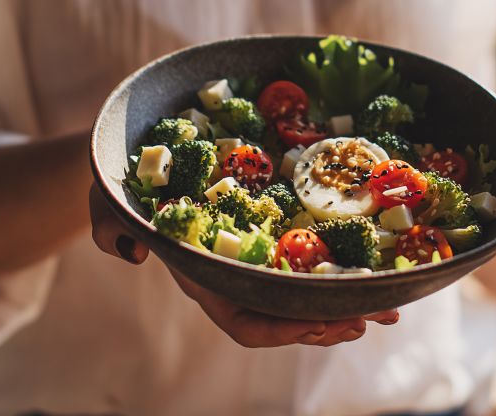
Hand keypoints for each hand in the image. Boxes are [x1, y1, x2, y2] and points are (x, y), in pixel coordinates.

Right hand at [88, 184, 399, 346]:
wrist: (142, 166)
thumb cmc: (124, 189)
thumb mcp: (107, 203)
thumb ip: (110, 227)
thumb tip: (130, 254)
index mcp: (204, 278)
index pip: (242, 322)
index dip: (281, 329)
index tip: (318, 322)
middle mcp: (236, 277)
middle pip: (288, 317)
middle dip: (328, 322)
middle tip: (368, 318)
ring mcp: (258, 258)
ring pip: (309, 294)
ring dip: (348, 304)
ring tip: (388, 307)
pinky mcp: (276, 234)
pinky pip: (315, 260)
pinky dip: (346, 269)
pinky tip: (378, 270)